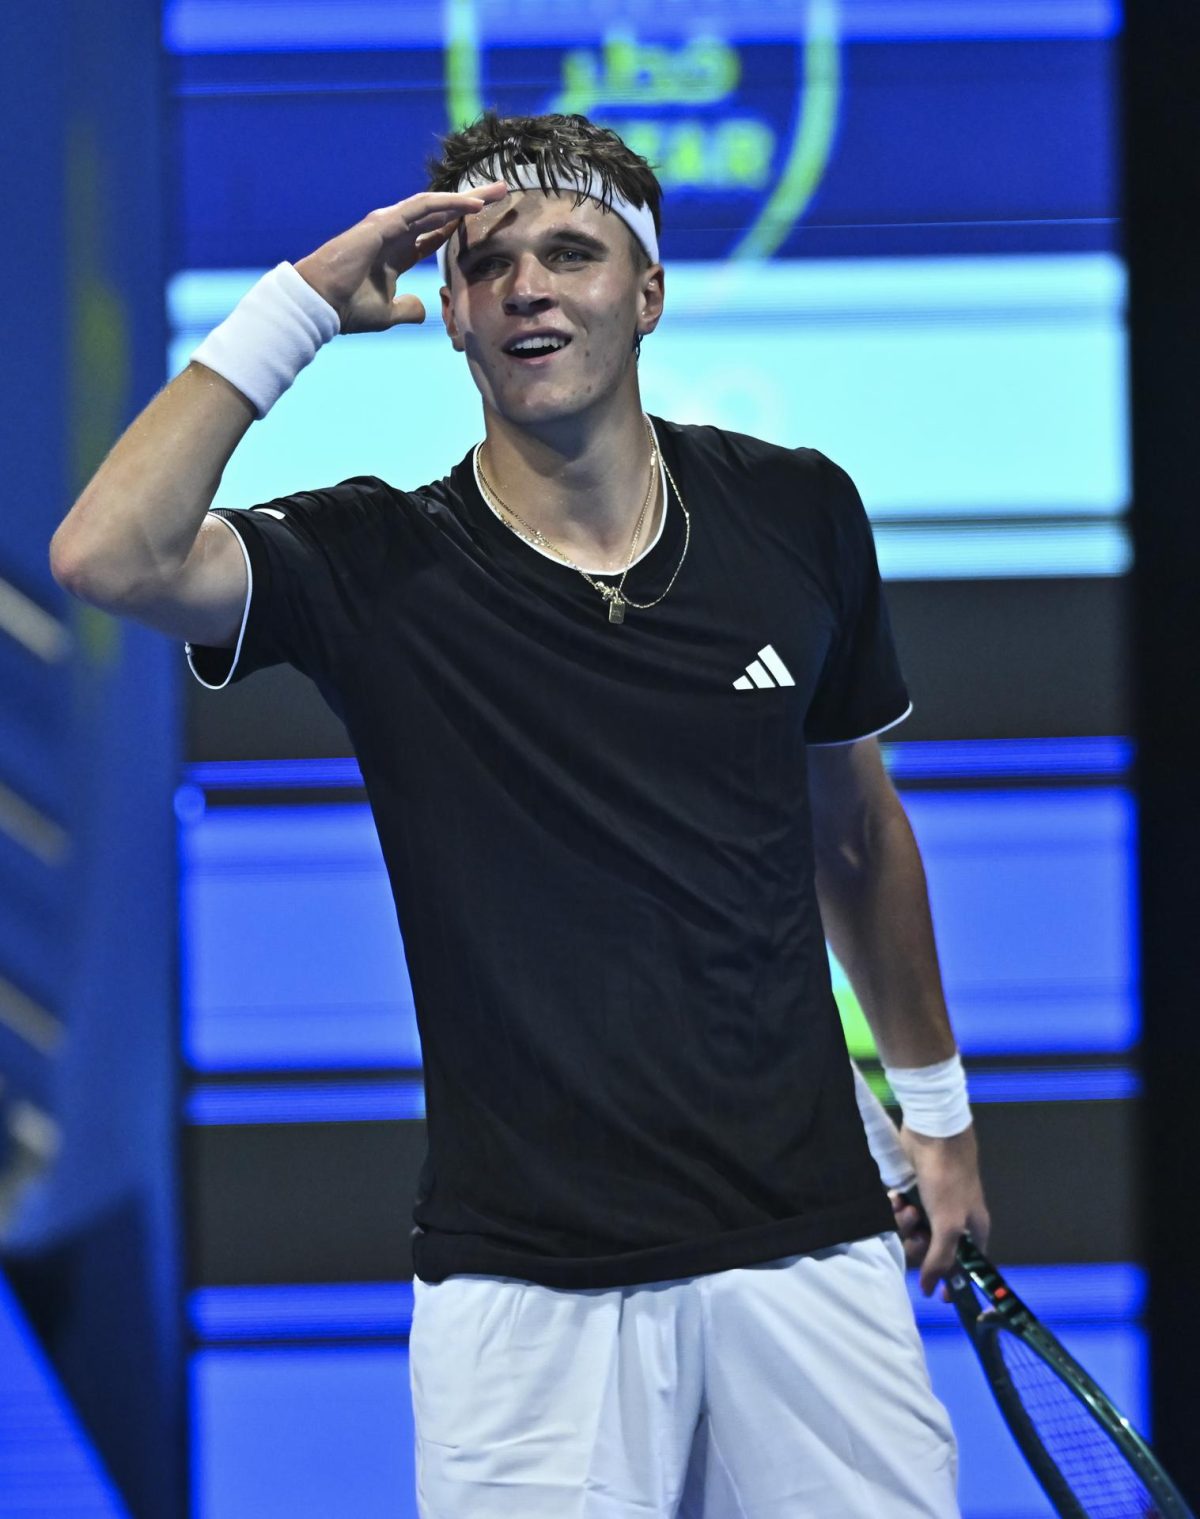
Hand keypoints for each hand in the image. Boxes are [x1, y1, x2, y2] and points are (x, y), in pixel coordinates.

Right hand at [293, 182, 508, 332]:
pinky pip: (424, 207)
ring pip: (435, 204)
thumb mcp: (388, 314)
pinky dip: (449, 204)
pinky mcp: (385, 222)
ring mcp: (389, 224)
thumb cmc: (348, 309)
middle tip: (500, 192)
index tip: (485, 223)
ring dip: (466, 197)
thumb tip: (423, 308)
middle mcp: (394, 233)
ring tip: (495, 192)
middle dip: (470, 203)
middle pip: (440, 212)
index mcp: (397, 252)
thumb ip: (408, 309)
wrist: (321, 305)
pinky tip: (473, 205)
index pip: (434, 233)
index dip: (458, 226)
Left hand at [897, 1123, 988, 1297]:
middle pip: (932, 1250)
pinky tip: (895, 1197)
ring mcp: (933, 1205)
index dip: (949, 1280)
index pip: (963, 1266)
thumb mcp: (949, 1225)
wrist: (932, 1133)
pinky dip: (896, 1208)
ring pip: (913, 1231)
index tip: (934, 1293)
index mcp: (973, 1230)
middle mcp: (954, 1220)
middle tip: (917, 1229)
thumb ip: (941, 1259)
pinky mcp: (913, 1191)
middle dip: (919, 1243)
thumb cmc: (948, 1180)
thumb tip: (931, 1290)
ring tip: (904, 1205)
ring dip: (905, 1223)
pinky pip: (901, 1211)